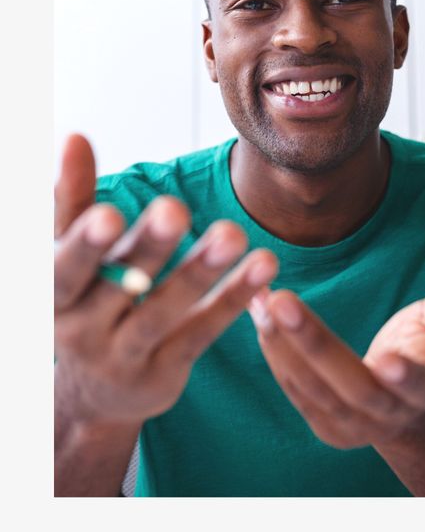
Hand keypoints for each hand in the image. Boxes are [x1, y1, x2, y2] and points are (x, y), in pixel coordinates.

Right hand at [54, 134, 278, 427]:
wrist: (93, 396)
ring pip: (164, 310)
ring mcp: (122, 356)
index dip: (85, 242)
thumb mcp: (67, 259)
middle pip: (116, 285)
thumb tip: (73, 135)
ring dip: (200, 270)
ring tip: (234, 233)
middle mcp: (80, 329)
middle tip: (176, 210)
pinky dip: (232, 299)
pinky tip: (264, 267)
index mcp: (53, 293)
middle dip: (147, 248)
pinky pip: (201, 332)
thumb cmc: (84, 302)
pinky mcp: (164, 374)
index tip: (109, 213)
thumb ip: (71, 202)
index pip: (64, 266)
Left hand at [249, 269, 424, 448]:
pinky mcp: (323, 425)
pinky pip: (295, 390)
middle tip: (283, 301)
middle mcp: (388, 414)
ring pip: (313, 389)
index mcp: (424, 389)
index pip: (415, 384)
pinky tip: (260, 314)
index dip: (405, 374)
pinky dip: (275, 352)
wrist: (406, 404)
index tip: (388, 357)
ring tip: (262, 298)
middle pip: (351, 386)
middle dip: (314, 344)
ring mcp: (352, 426)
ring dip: (283, 344)